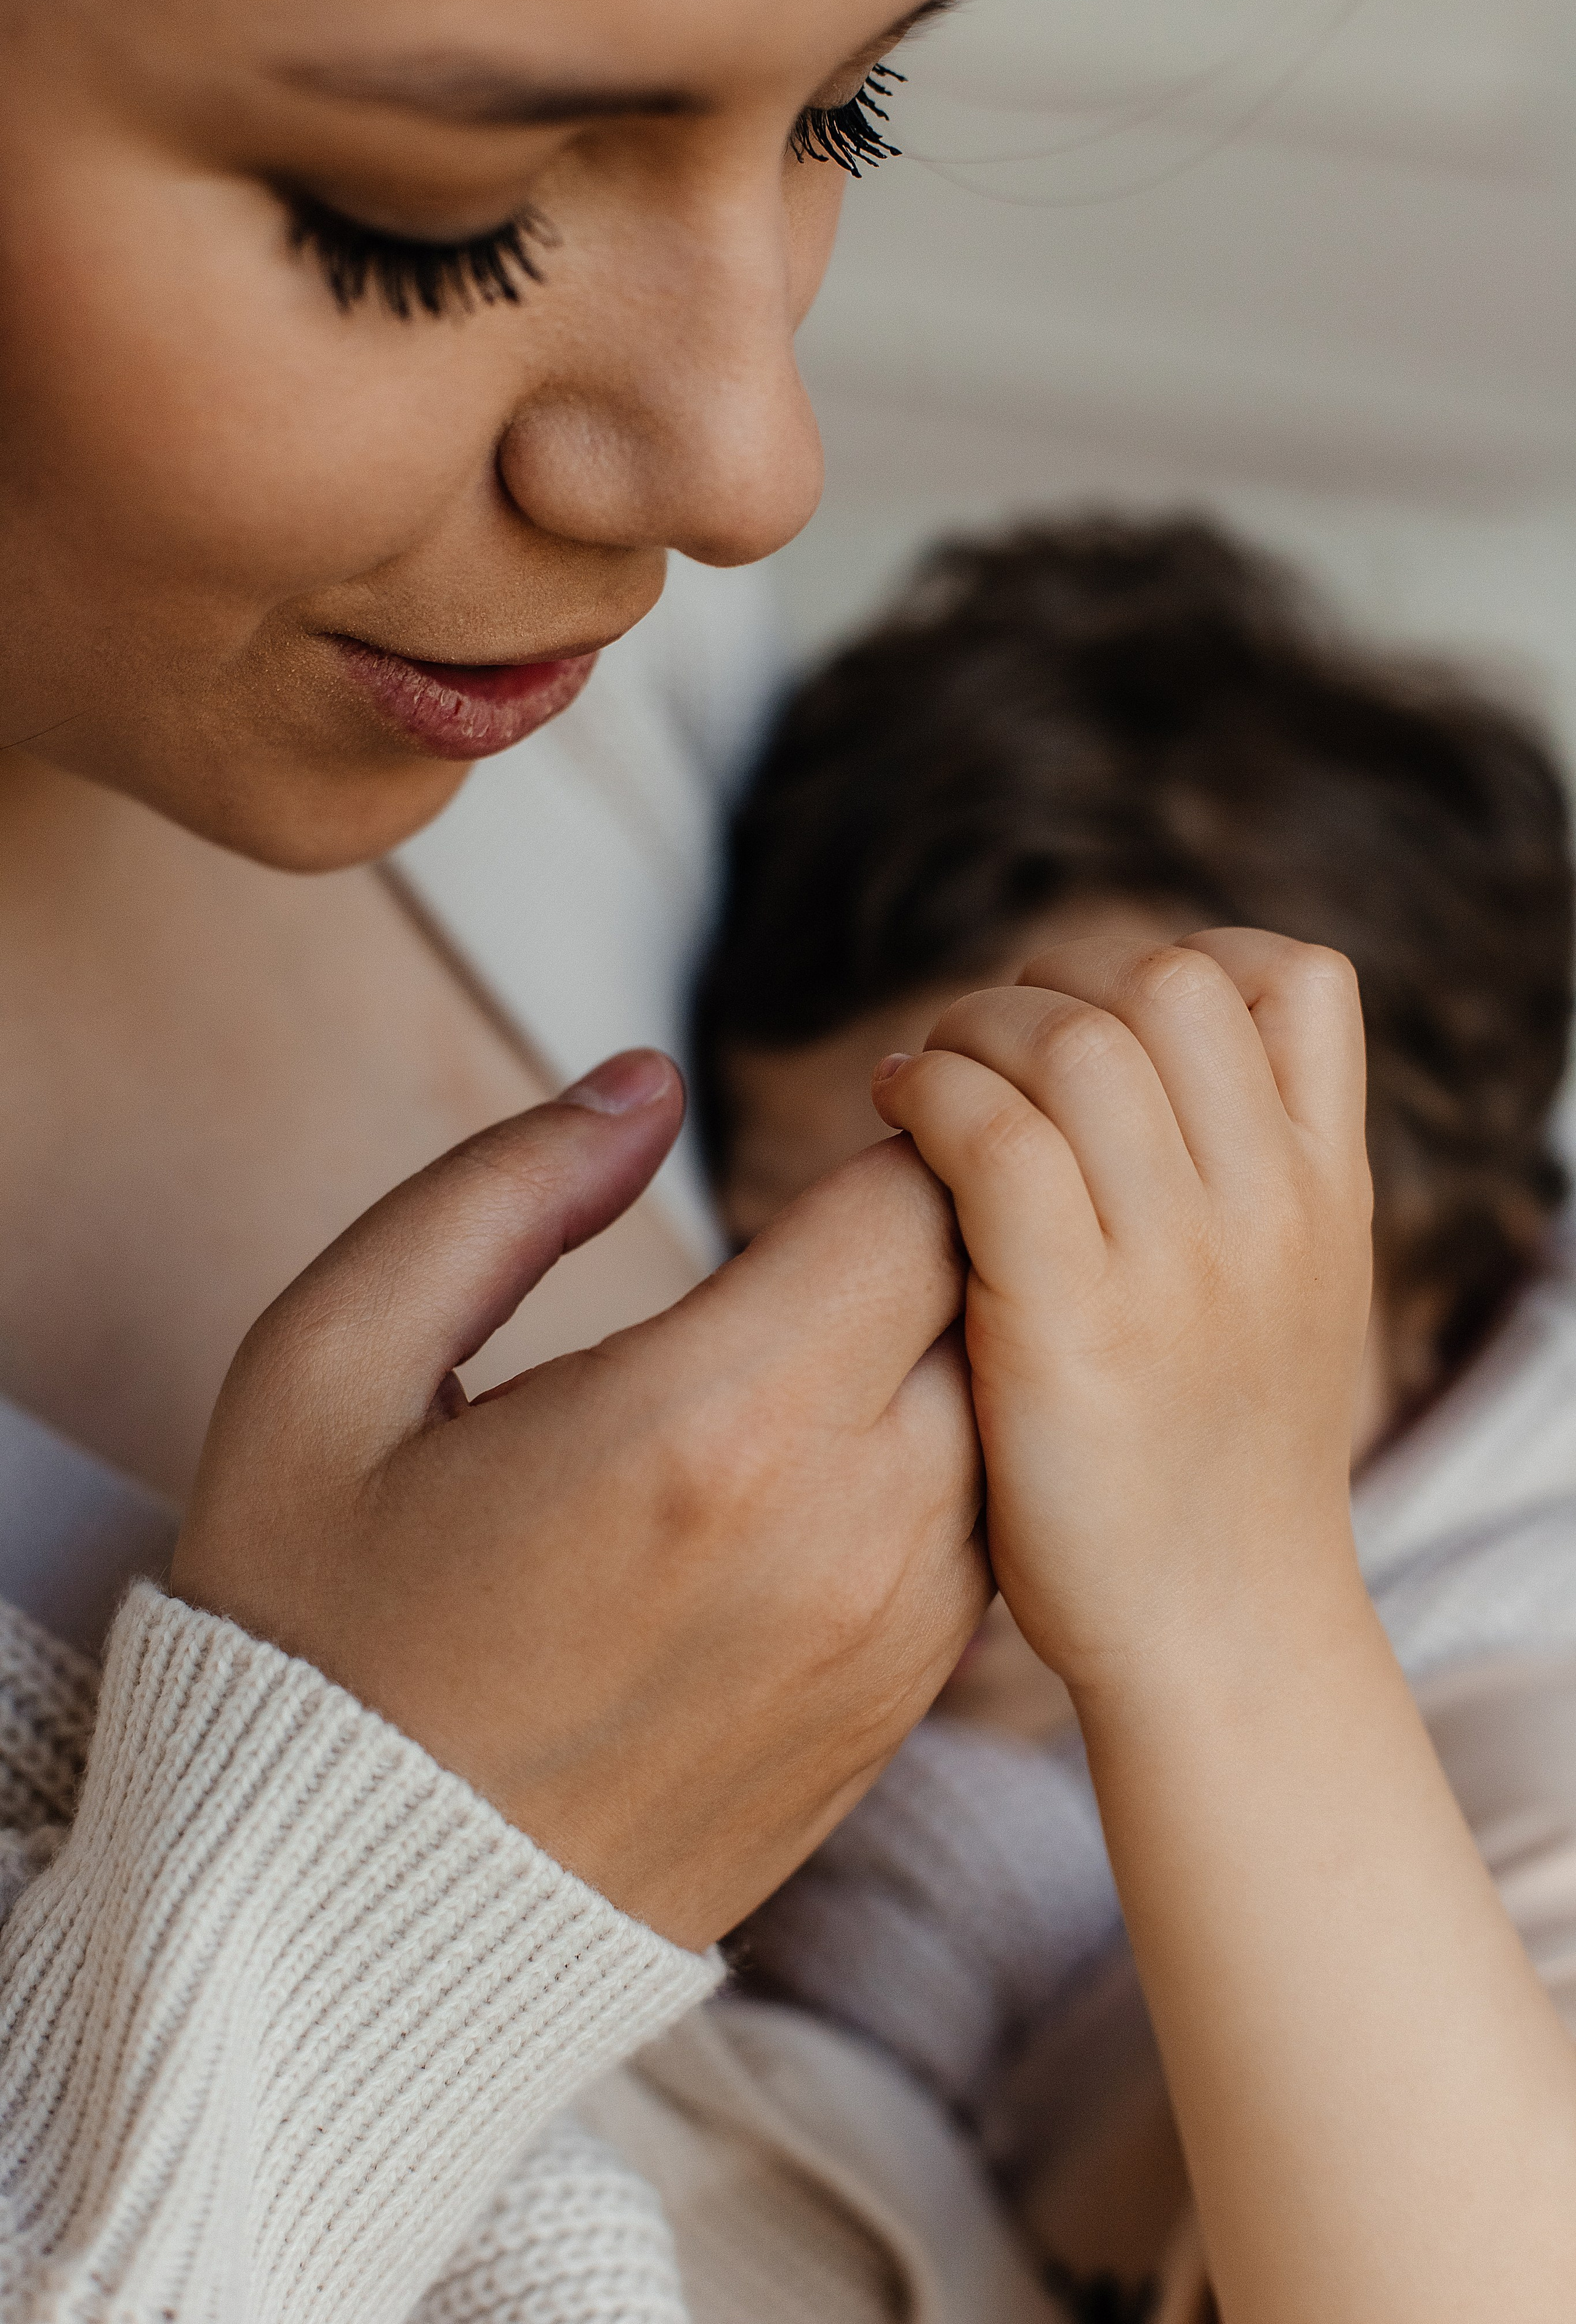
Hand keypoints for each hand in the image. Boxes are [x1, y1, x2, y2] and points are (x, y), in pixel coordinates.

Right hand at [172, 1051, 987, 1949]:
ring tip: (845, 1326)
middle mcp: (841, 1540)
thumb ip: (501, 1191)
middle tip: (858, 1201)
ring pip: (1007, 1427)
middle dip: (941, 1230)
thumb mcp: (329, 1365)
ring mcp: (885, 1648)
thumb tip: (648, 1086)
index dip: (901, 1132)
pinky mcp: (889, 1723)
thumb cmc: (313, 1629)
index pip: (918, 1207)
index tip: (856, 1111)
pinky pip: (982, 1543)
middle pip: (991, 1309)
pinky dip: (942, 1474)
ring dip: (949, 1356)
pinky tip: (834, 1459)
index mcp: (707, 1429)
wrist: (333, 1923)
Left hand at [870, 930, 1372, 1697]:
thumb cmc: (1220, 1467)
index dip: (1181, 959)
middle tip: (984, 1044)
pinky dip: (930, 1093)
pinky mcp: (1070, 1326)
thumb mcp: (1290, 1298)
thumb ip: (1245, 1177)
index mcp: (1328, 1192)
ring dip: (973, 1031)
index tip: (1097, 1015)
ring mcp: (1176, 1266)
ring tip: (926, 1079)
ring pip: (1072, 1043)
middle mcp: (1267, 1210)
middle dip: (1053, 981)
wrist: (1222, 1638)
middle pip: (1169, 981)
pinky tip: (896, 1113)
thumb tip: (1149, 1059)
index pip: (1296, 979)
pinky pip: (993, 1138)